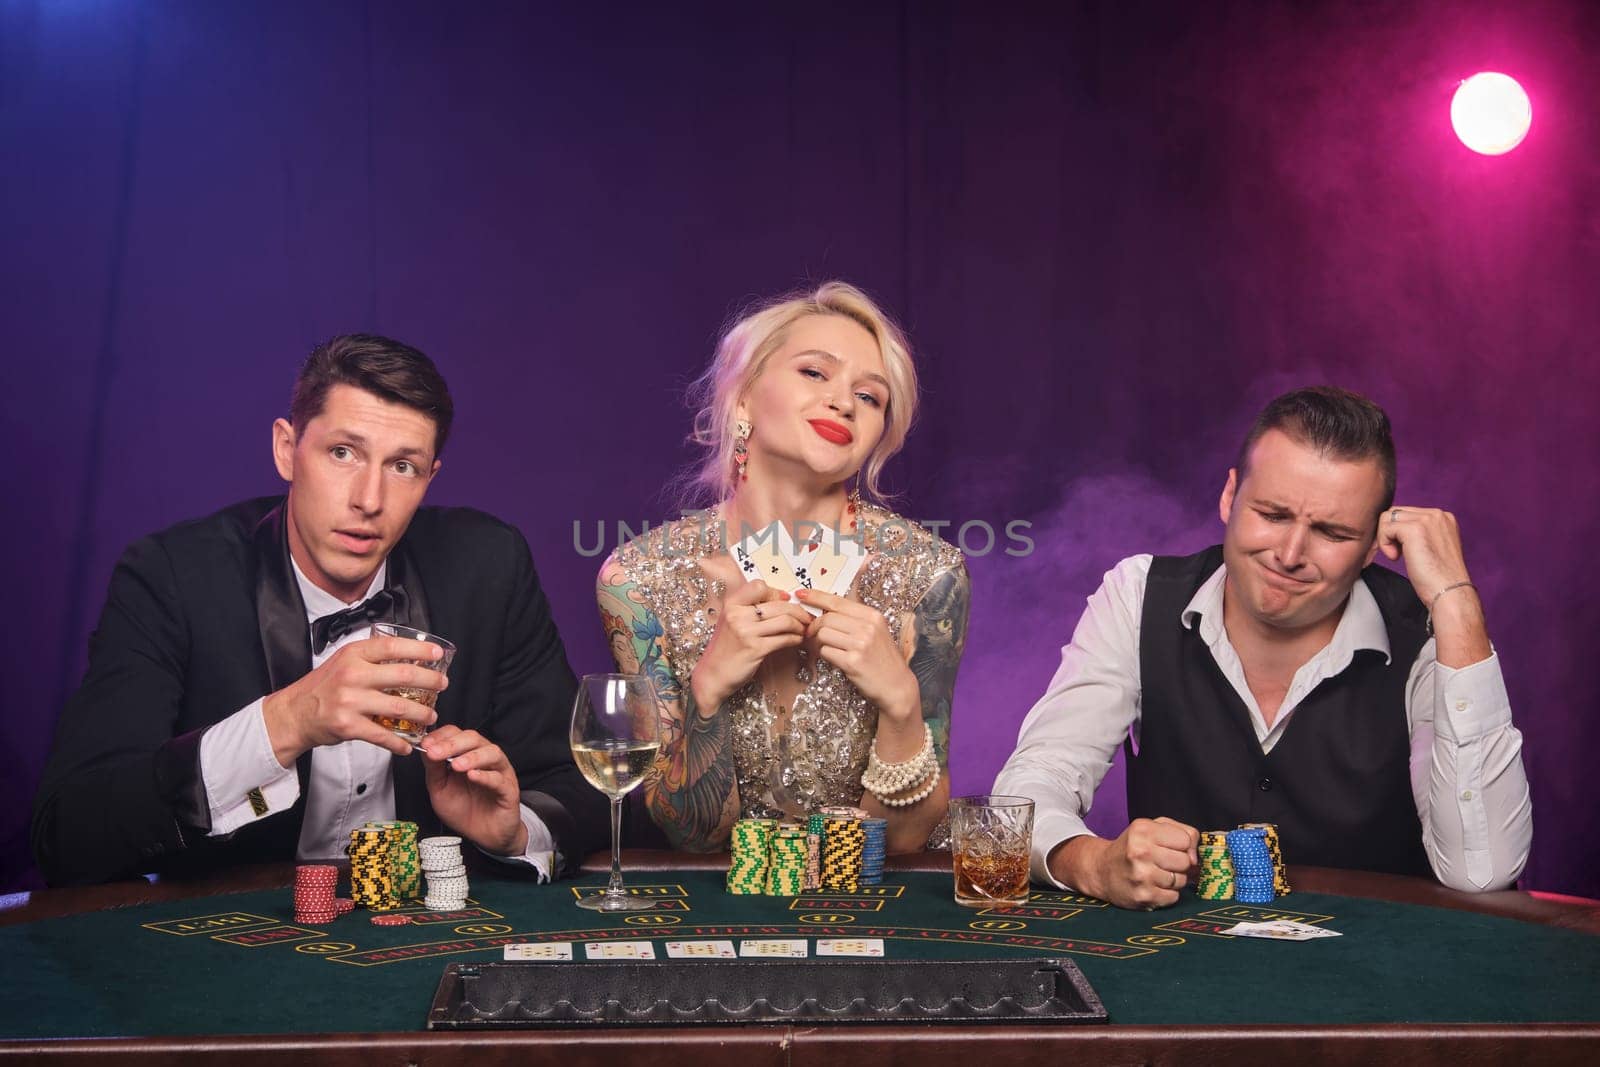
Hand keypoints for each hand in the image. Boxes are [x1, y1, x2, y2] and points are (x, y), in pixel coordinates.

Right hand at [261, 635, 447, 765]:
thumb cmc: (323, 686)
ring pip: (399, 706)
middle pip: (403, 675)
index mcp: (354, 655)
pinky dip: (399, 743)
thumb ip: (371, 657)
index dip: (419, 649)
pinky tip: (408, 744)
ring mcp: (351, 701)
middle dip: (430, 681)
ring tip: (431, 715)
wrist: (294, 713)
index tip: (437, 653)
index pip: (392, 646)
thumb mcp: (343, 661)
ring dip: (422, 713)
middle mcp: (353, 675)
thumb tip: (408, 655)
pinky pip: (382, 735)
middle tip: (443, 685)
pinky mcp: (348, 726)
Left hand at [418, 725, 527, 855]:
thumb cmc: (464, 810)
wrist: (484, 836)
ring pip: (492, 753)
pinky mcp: (509, 790)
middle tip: (435, 752)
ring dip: (472, 756)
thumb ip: (434, 770)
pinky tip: (473, 776)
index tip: (425, 744)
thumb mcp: (440, 789)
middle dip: (452, 744)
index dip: (441, 736)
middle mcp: (485, 759)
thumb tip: (426, 749)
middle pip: (474, 738)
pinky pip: (499, 778)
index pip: (456, 734)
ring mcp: (499, 772)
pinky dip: (486, 775)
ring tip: (456, 765)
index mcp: (467, 754)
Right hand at [690, 580, 808, 711]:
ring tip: (803, 629)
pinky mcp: (755, 649)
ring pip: (785, 621)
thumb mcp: (731, 621)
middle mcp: (737, 615)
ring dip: (800, 625)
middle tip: (806, 617)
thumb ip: (749, 608)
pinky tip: (797, 640)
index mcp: (731, 604)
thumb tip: (783, 598)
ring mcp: (746, 632)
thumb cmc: (726, 648)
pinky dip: (795, 639)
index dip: (776, 592)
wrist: (712, 675)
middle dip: (798, 611)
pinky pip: (784, 639)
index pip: (759, 586)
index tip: (785, 600)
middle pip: (778, 605)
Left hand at [796, 588, 919, 729]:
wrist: (896, 685)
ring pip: (823, 635)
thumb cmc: (882, 658)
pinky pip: (826, 652)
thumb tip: (823, 610)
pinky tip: (834, 659)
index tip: (801, 594)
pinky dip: (825, 655)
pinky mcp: (852, 662)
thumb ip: (854, 619)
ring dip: (819, 643)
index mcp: (872, 615)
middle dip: (814, 627)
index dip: (816, 596)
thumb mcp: (875, 631)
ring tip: (825, 649)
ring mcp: (860, 644)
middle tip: (811, 635)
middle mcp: (867, 626)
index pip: (837, 601)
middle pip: (826, 619)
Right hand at [1049, 817, 1198, 909]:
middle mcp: (1141, 851)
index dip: (1183, 845)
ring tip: (1156, 875)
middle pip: (1186, 862)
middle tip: (1163, 863)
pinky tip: (1153, 887)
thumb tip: (1196, 857)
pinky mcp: (1143, 896)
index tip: (1171, 848)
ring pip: (1181, 881)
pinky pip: (1174, 897)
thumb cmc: (1133, 847)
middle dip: (1179, 864)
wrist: (1101, 871)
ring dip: (1173, 880)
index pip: (1186, 839)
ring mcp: (1142, 876)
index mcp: (1143, 830)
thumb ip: (1182, 832)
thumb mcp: (1152, 827)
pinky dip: (1167, 894)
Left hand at [1377, 506, 1473, 604]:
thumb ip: (1419, 534)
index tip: (1399, 551)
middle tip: (1394, 554)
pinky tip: (1395, 558)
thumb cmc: (1439, 577)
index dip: (1396, 532)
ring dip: (1385, 538)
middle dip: (1388, 533)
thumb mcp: (1431, 547)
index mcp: (1443, 518)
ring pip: (1387, 518)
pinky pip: (1386, 528)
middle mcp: (1437, 514)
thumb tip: (1392, 529)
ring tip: (1396, 556)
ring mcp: (1427, 520)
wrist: (1450, 591)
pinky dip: (1384, 544)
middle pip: (1395, 513)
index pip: (1407, 513)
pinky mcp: (1415, 529)